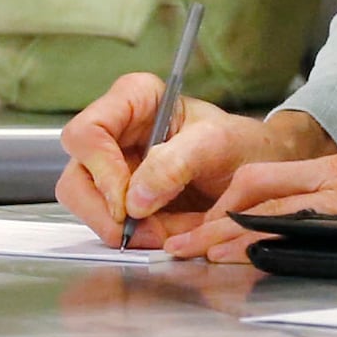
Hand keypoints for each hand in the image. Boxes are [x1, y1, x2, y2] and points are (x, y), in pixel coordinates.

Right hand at [53, 81, 331, 246]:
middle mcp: (115, 131)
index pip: (87, 133)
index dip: (100, 171)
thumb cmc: (241, 144)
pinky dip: (138, 237)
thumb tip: (135, 199)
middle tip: (140, 233)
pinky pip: (111, 224)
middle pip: (77, 176)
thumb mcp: (217, 144)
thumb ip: (175, 163)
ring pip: (86, 205)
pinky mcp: (123, 197)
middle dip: (104, 211)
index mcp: (133, 99)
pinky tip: (169, 233)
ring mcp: (114, 166)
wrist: (260, 170)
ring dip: (124, 229)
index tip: (127, 203)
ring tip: (167, 232)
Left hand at [172, 150, 336, 261]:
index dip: (223, 202)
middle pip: (256, 193)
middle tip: (179, 246)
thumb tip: (273, 224)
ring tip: (198, 254)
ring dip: (229, 236)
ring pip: (273, 214)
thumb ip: (324, 199)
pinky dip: (268, 245)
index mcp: (333, 168)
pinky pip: (305, 232)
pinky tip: (246, 258)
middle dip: (212, 223)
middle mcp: (335, 178)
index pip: (261, 177)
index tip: (196, 226)